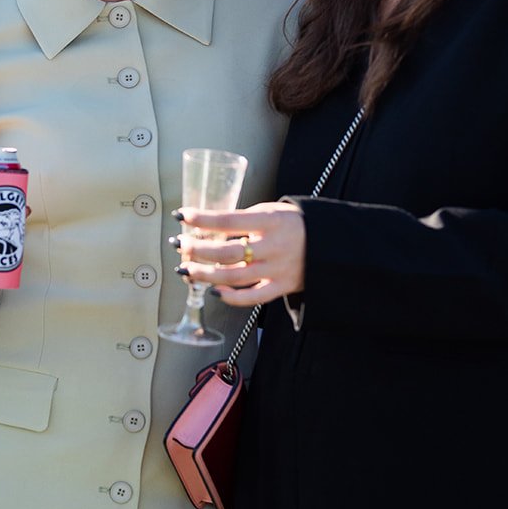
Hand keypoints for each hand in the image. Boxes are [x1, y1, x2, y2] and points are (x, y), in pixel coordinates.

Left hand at [179, 201, 305, 308]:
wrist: (328, 243)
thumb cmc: (292, 224)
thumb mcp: (271, 211)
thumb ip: (243, 220)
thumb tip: (207, 228)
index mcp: (271, 221)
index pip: (229, 220)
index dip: (203, 219)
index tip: (182, 215)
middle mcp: (274, 246)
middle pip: (227, 252)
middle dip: (197, 249)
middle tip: (179, 244)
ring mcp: (278, 269)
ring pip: (234, 277)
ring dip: (205, 274)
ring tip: (186, 269)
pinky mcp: (281, 287)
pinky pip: (252, 297)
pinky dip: (230, 297)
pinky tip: (213, 290)